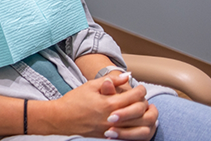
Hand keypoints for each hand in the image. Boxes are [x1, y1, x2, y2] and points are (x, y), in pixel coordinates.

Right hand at [32, 76, 156, 139]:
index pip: (133, 97)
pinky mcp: (110, 136)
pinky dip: (139, 130)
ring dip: (147, 119)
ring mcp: (112, 129)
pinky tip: (140, 124)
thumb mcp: (90, 86)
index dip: (140, 90)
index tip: (140, 86)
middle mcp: (113, 118)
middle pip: (140, 113)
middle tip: (145, 97)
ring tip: (147, 111)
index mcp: (108, 104)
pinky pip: (131, 136)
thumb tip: (126, 76)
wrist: (63, 118)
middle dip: (146, 104)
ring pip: (139, 128)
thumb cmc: (75, 100)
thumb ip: (109, 81)